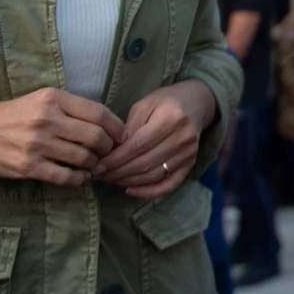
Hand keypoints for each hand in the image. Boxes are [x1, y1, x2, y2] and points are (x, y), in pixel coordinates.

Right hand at [0, 87, 124, 187]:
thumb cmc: (8, 117)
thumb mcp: (37, 100)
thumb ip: (67, 108)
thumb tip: (103, 123)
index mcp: (52, 98)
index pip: (98, 112)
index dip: (116, 127)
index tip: (121, 136)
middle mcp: (47, 119)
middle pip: (96, 137)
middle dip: (108, 148)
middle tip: (108, 153)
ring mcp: (38, 144)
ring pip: (83, 158)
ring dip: (94, 165)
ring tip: (92, 165)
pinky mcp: (29, 166)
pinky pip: (65, 176)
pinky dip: (78, 179)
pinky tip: (79, 177)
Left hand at [93, 79, 216, 199]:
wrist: (196, 104)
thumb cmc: (166, 101)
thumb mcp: (145, 104)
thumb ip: (129, 127)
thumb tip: (113, 150)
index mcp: (172, 118)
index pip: (138, 146)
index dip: (115, 159)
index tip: (97, 166)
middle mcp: (183, 138)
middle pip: (145, 163)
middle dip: (117, 172)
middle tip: (98, 175)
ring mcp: (189, 154)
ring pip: (153, 176)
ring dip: (128, 181)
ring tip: (110, 179)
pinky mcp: (191, 164)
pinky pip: (168, 185)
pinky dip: (149, 192)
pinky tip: (130, 190)